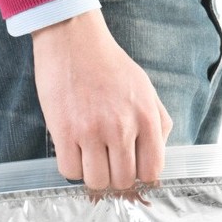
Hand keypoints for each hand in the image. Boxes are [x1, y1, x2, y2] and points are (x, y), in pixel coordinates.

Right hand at [30, 9, 172, 192]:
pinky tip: (73, 152)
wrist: (74, 40)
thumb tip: (156, 154)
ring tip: (89, 158)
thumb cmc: (110, 64)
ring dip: (93, 175)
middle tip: (107, 164)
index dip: (140, 176)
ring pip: (96, 181)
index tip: (130, 169)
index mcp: (146, 118)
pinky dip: (72, 168)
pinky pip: (69, 171)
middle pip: (122, 180)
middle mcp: (121, 127)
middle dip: (115, 177)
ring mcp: (91, 131)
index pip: (151, 171)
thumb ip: (158, 122)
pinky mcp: (64, 131)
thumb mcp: (146, 89)